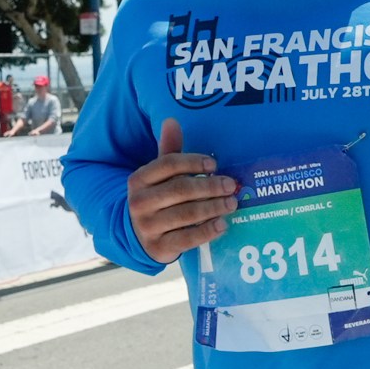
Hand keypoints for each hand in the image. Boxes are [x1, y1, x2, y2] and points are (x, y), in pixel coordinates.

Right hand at [128, 118, 237, 263]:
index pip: (168, 164)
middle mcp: (140, 202)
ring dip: (214, 208)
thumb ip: (168, 151)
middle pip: (181, 189)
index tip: (214, 165)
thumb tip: (172, 120)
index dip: (193, 162)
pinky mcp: (158, 248)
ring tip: (232, 204)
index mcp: (139, 180)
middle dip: (210, 186)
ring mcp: (148, 227)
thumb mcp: (158, 176)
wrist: (138, 236)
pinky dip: (208, 231)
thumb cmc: (156, 199)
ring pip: (187, 214)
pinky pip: (188, 238)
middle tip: (231, 186)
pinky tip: (222, 225)